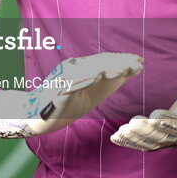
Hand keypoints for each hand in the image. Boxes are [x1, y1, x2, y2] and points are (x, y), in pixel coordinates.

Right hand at [0, 52, 143, 137]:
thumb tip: (127, 73)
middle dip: (120, 63)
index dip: (121, 60)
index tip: (139, 61)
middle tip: (138, 63)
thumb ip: (107, 84)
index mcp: (81, 68)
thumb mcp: (92, 94)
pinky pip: (72, 82)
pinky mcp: (57, 89)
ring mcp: (64, 78)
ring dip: (108, 68)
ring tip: (125, 69)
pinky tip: (98, 76)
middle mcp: (72, 68)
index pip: (104, 61)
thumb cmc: (65, 106)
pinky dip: (85, 78)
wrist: (37, 118)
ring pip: (89, 70)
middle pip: (99, 62)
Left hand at [110, 70, 176, 151]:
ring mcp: (171, 143)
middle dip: (146, 132)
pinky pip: (144, 145)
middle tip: (130, 124)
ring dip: (135, 139)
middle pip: (163, 138)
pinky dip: (130, 143)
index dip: (169, 121)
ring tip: (120, 132)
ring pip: (151, 144)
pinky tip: (116, 138)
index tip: (154, 115)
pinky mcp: (161, 142)